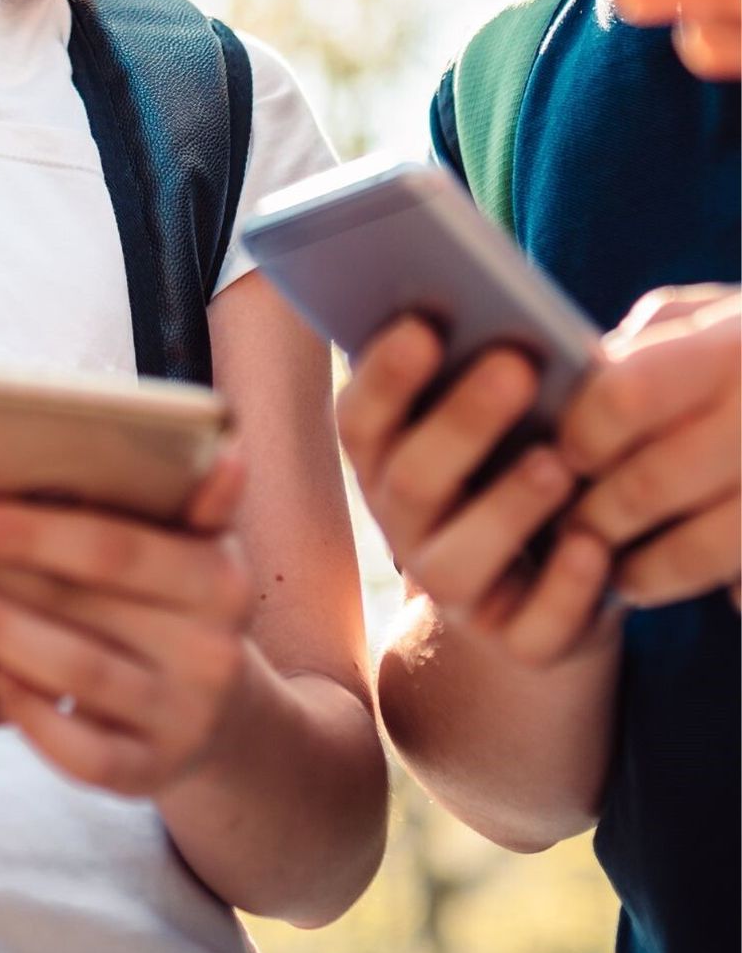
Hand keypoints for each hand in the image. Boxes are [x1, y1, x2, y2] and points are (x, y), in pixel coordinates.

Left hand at [0, 448, 256, 796]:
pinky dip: (29, 716)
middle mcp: (213, 649)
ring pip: (74, 673)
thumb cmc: (169, 597)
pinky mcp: (153, 774)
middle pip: (81, 604)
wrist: (222, 713)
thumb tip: (223, 446)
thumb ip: (172, 491)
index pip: (114, 545)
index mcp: (220, 573)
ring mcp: (184, 718)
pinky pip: (81, 753)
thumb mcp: (187, 540)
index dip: (30, 531)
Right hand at [337, 317, 614, 665]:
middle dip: (460, 421)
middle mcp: (406, 528)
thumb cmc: (522, 453)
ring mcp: (458, 594)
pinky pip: (532, 631)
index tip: (424, 323)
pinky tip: (592, 546)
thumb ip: (480, 365)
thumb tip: (495, 309)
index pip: (360, 421)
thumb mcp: (496, 412)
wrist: (555, 572)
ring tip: (556, 461)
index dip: (384, 376)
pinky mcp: (519, 643)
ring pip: (453, 565)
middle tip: (514, 364)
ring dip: (502, 508)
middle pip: (409, 482)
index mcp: (385, 461)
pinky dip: (563, 590)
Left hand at [560, 286, 739, 608]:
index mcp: (734, 348)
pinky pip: (741, 580)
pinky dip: (708, 587)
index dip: (582, 433)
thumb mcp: (718, 315)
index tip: (564, 450)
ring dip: (643, 571)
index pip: (625, 398)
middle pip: (649, 485)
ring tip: (619, 570)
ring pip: (699, 551)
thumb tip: (579, 383)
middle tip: (571, 525)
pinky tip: (682, 578)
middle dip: (595, 515)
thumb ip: (651, 342)